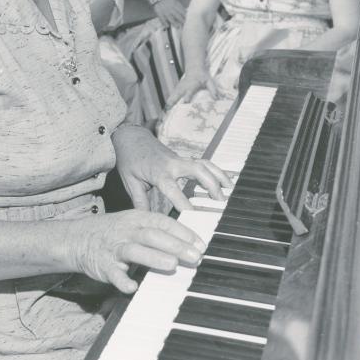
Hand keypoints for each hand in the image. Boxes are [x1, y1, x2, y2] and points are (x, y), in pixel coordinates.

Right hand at [71, 209, 205, 293]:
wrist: (76, 239)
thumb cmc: (112, 232)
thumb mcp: (133, 223)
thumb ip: (157, 231)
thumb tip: (189, 243)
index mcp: (136, 218)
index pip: (162, 222)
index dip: (182, 232)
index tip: (200, 244)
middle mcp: (126, 231)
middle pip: (152, 235)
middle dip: (175, 245)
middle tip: (195, 256)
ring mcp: (114, 248)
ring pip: (134, 251)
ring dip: (153, 257)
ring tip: (172, 264)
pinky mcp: (103, 266)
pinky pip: (113, 274)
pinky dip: (122, 281)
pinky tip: (132, 287)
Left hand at [113, 124, 230, 213]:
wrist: (130, 138)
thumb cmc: (129, 159)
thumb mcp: (130, 182)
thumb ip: (140, 202)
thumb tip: (146, 221)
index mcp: (159, 172)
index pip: (173, 189)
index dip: (184, 202)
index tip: (193, 215)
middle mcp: (173, 164)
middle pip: (198, 170)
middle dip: (211, 185)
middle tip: (220, 202)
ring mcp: (180, 159)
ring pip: (204, 164)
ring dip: (218, 176)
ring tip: (230, 191)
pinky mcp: (183, 158)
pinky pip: (203, 163)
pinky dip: (216, 170)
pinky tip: (225, 181)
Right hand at [153, 0, 185, 26]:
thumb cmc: (167, 0)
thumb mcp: (175, 1)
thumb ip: (179, 6)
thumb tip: (185, 12)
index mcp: (175, 4)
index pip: (181, 11)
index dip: (185, 15)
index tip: (187, 19)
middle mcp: (170, 8)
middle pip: (177, 15)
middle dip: (181, 20)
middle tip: (184, 24)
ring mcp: (165, 11)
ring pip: (171, 18)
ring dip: (175, 23)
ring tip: (177, 27)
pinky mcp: (160, 14)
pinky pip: (163, 19)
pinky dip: (165, 23)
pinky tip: (167, 26)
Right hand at [166, 67, 217, 107]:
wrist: (194, 67)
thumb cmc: (202, 75)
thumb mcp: (209, 81)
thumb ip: (212, 89)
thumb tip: (216, 98)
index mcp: (192, 85)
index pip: (189, 92)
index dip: (186, 97)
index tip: (184, 103)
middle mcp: (184, 86)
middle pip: (178, 94)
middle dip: (174, 100)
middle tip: (170, 107)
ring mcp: (180, 86)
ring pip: (173, 94)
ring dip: (170, 101)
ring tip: (166, 109)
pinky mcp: (178, 87)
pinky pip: (173, 94)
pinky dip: (169, 100)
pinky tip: (167, 106)